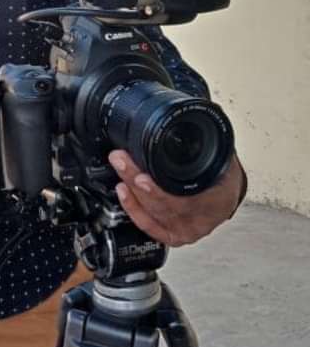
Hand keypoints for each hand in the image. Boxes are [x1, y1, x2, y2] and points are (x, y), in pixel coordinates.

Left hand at [108, 150, 244, 246]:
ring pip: (153, 214)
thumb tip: (200, 111)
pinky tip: (123, 193)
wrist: (227, 196)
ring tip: (120, 170)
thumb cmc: (224, 177)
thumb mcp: (223, 158)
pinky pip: (149, 226)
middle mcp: (201, 220)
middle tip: (121, 161)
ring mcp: (186, 230)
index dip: (160, 192)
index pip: (185, 201)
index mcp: (217, 200)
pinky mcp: (173, 234)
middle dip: (136, 181)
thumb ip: (207, 143)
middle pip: (162, 205)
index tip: (141, 177)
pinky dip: (133, 209)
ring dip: (131, 191)